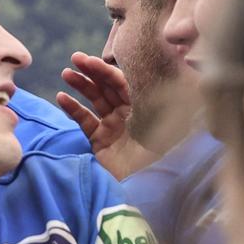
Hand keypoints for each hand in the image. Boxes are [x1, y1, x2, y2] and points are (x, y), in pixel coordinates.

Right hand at [57, 52, 158, 180]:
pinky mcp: (100, 142)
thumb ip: (168, 97)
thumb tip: (182, 74)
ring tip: (66, 74)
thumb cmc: (160, 152)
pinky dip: (73, 109)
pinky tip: (62, 97)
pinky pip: (85, 120)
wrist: (146, 185)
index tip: (88, 60)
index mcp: (147, 106)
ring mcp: (114, 127)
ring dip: (81, 86)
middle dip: (91, 72)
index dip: (105, 70)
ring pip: (96, 100)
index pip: (123, 81)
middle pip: (109, 87)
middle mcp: (131, 113)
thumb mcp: (168, 120)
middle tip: (75, 58)